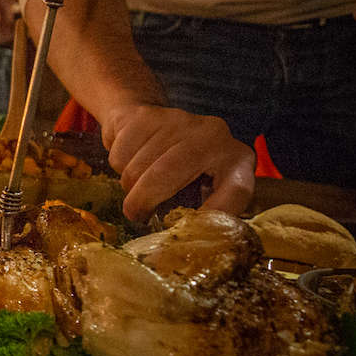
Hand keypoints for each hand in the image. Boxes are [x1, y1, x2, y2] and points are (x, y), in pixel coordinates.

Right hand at [101, 102, 254, 219]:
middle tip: (136, 215)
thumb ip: (203, 209)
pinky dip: (117, 165)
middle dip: (143, 200)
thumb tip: (187, 240)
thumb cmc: (181, 166)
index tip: (189, 233)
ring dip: (128, 184)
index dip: (215, 214)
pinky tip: (130, 159)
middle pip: (166, 174)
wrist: (148, 116)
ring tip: (136, 184)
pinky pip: (121, 153)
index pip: (235, 192)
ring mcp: (179, 120)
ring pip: (138, 166)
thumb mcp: (205, 187)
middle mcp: (214, 135)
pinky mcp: (146, 115)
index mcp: (237, 160)